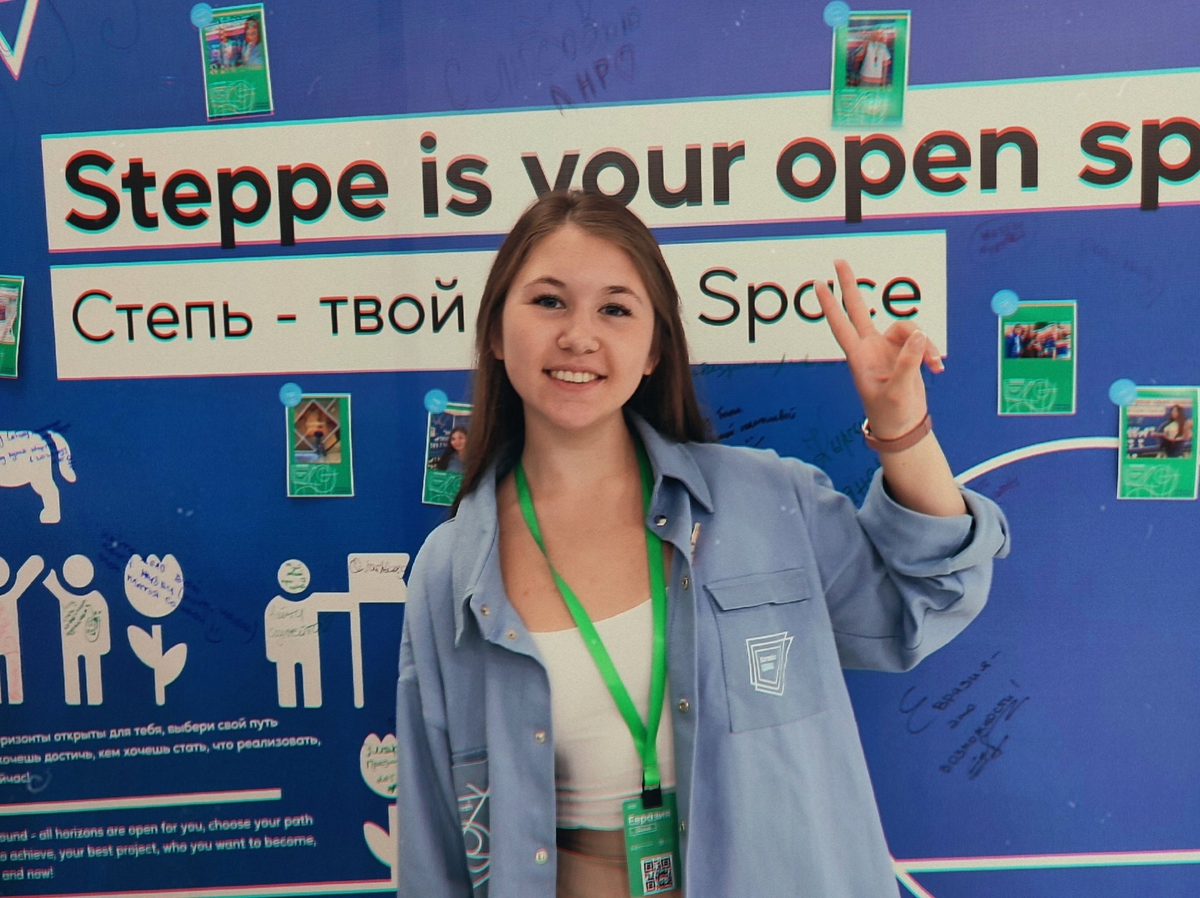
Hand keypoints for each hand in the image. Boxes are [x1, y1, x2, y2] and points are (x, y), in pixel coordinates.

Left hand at [814, 259, 941, 438]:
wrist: (904, 427)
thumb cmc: (892, 413)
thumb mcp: (899, 390)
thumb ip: (908, 362)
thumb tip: (919, 335)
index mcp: (859, 358)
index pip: (842, 325)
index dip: (830, 305)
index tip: (818, 284)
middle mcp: (871, 348)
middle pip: (858, 309)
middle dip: (850, 285)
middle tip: (839, 260)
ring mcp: (888, 348)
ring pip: (907, 328)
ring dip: (924, 344)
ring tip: (935, 365)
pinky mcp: (905, 352)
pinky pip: (921, 340)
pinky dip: (931, 352)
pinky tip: (938, 368)